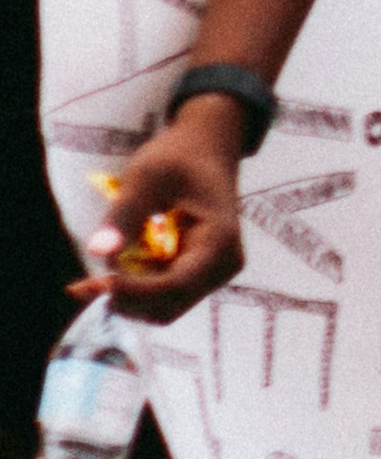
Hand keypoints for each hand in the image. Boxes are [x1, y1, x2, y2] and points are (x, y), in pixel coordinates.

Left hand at [83, 104, 246, 321]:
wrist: (205, 150)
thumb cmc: (179, 158)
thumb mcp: (148, 177)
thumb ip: (125, 214)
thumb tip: (98, 252)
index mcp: (219, 241)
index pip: (176, 285)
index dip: (133, 291)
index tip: (93, 281)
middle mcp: (221, 265)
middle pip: (168, 305)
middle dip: (124, 298)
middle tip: (81, 285)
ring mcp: (209, 274)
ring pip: (161, 308)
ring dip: (124, 298)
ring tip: (90, 280)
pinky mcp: (194, 276)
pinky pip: (159, 298)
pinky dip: (130, 292)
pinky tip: (107, 275)